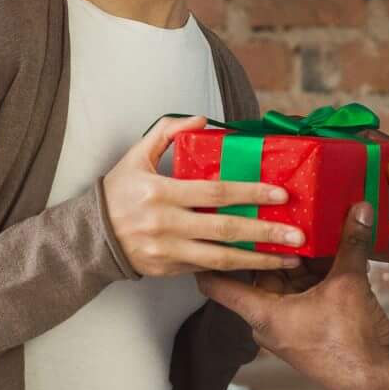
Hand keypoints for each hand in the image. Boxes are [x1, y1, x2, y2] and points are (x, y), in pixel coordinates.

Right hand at [101, 116, 304, 277]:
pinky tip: (261, 265)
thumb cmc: (117, 193)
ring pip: (222, 258)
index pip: (215, 192)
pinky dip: (236, 267)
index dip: (250, 192)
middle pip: (225, 228)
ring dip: (260, 259)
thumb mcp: (135, 156)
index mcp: (161, 192)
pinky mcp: (169, 270)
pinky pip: (208, 270)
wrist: (90, 237)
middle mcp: (166, 224)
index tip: (281, 194)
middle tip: (297, 235)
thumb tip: (202, 119)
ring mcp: (168, 251)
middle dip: (265, 232)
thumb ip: (167, 133)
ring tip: (290, 257)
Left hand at [198, 197, 388, 389]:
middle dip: (274, 245)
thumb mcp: (348, 284)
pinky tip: (337, 253)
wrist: (374, 381)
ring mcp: (289, 325)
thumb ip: (351, 244)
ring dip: (304, 259)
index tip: (205, 234)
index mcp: (262, 312)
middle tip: (277, 214)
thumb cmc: (348, 344)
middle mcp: (269, 320)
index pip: (217, 284)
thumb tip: (358, 211)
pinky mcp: (310, 327)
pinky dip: (319, 275)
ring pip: (289, 280)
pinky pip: (306, 292)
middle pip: (262, 272)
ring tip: (316, 227)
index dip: (207, 258)